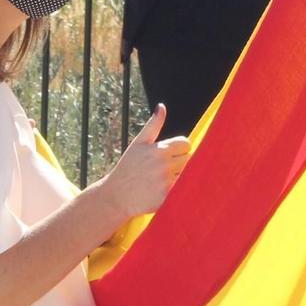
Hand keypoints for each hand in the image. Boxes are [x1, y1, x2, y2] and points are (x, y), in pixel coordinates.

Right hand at [102, 105, 191, 220]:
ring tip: (162, 179)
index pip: (186, 144)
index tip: (171, 154)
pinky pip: (182, 190)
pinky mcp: (167, 198)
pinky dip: (177, 190)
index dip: (180, 148)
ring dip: (180, 176)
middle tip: (164, 168)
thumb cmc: (128, 167)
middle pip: (189, 159)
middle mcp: (164, 166)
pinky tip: (161, 190)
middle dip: (180, 162)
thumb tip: (162, 107)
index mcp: (159, 150)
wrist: (116, 196)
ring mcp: (166, 183)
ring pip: (187, 175)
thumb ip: (153, 125)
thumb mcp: (138, 143)